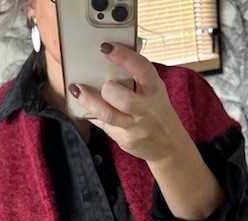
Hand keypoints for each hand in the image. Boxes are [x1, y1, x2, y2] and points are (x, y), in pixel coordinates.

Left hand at [68, 42, 189, 162]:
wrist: (169, 146)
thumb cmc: (157, 112)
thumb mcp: (154, 91)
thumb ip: (137, 77)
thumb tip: (108, 58)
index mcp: (155, 90)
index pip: (142, 70)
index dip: (124, 57)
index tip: (106, 48)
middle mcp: (147, 110)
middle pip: (124, 99)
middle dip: (108, 89)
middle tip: (103, 84)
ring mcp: (136, 128)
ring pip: (109, 115)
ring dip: (89, 101)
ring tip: (77, 91)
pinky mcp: (126, 140)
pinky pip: (104, 126)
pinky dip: (94, 115)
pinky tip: (87, 109)